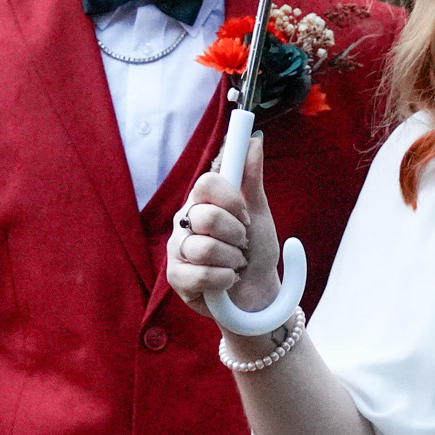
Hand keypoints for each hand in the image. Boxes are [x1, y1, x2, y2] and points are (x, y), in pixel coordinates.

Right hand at [168, 135, 280, 316]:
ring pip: (205, 248)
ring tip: (236, 265)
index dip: (230, 198)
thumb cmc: (255, 251)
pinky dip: (224, 279)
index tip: (246, 215)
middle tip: (242, 245)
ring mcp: (177, 250)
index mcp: (202, 202)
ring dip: (233, 260)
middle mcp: (185, 222)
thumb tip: (255, 140)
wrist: (257, 293)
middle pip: (206, 216)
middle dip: (236, 235)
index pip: (206, 183)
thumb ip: (252, 178)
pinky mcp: (175, 278)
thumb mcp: (258, 213)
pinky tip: (228, 281)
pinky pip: (200, 275)